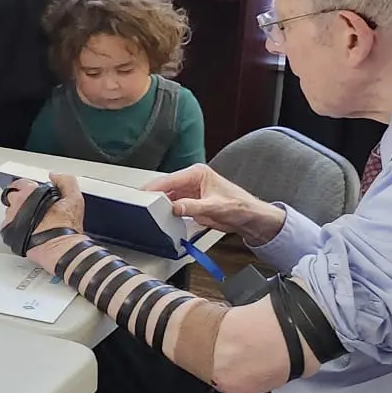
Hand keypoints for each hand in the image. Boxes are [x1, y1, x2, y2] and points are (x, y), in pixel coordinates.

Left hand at [4, 173, 86, 270]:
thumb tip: (55, 176)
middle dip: (21, 199)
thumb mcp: (74, 198)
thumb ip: (65, 181)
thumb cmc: (67, 227)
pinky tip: (26, 230)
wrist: (61, 248)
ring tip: (31, 221)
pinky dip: (14, 226)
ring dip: (18, 213)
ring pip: (10, 211)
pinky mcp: (8, 231)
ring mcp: (11, 218)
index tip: (28, 189)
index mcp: (31, 192)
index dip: (26, 185)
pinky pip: (8, 225)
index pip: (21, 182)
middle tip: (32, 207)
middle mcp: (17, 203)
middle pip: (13, 196)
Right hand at [146, 163, 285, 245]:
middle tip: (141, 205)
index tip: (141, 195)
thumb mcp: (215, 207)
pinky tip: (160, 216)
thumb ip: (192, 207)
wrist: (250, 219)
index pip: (170, 179)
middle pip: (165, 187)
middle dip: (154, 196)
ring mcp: (190, 192)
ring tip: (148, 212)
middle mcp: (191, 180)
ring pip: (167, 197)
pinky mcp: (190, 203)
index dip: (154, 188)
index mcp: (197, 173)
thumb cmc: (240, 206)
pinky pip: (173, 206)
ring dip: (159, 205)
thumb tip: (174, 207)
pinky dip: (166, 211)